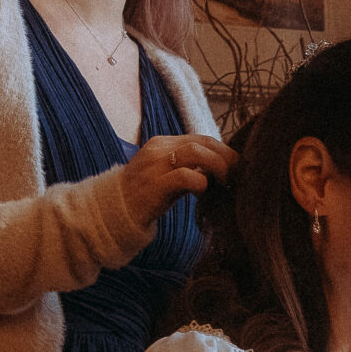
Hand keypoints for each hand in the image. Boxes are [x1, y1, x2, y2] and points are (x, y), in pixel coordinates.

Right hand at [118, 133, 234, 227]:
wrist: (114, 212)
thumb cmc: (147, 196)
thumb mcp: (170, 176)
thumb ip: (192, 169)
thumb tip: (225, 170)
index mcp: (164, 144)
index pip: (203, 139)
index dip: (225, 152)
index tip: (236, 169)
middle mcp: (159, 149)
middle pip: (204, 142)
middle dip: (226, 159)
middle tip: (235, 178)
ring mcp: (155, 165)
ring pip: (196, 152)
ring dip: (218, 167)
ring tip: (224, 184)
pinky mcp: (154, 184)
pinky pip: (185, 176)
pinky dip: (201, 183)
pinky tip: (203, 194)